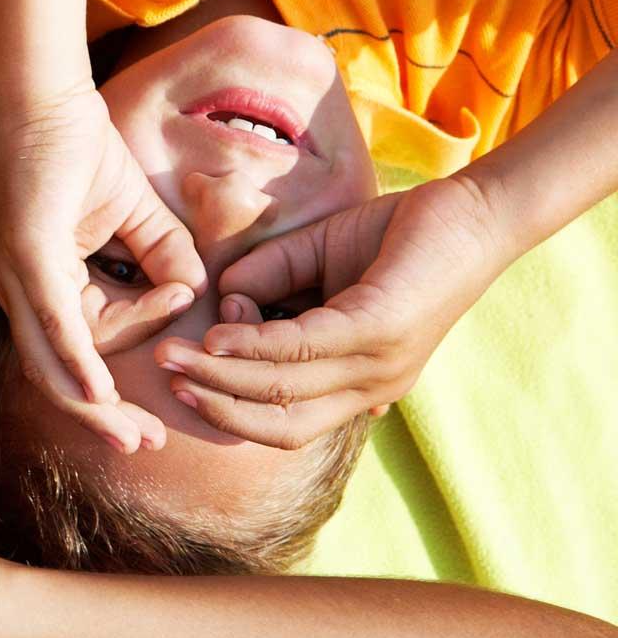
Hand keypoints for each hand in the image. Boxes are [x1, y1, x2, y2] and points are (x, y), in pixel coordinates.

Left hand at [0, 85, 205, 452]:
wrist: (51, 101)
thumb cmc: (82, 153)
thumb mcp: (138, 217)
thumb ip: (166, 257)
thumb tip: (196, 294)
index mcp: (41, 289)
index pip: (90, 343)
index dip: (144, 332)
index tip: (185, 299)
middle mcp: (20, 293)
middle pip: (56, 376)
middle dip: (101, 417)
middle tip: (142, 446)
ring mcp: (17, 279)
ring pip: (50, 363)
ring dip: (91, 405)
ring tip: (129, 435)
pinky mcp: (24, 259)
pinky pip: (53, 324)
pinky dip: (76, 361)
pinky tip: (99, 392)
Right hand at [157, 176, 507, 448]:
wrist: (471, 212)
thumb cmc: (396, 238)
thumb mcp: (314, 263)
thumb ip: (266, 282)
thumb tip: (221, 300)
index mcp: (357, 384)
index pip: (285, 421)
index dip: (227, 406)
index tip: (182, 374)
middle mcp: (371, 387)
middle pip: (280, 425)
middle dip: (215, 406)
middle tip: (166, 382)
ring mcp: (379, 365)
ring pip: (283, 390)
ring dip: (219, 376)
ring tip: (174, 359)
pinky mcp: (381, 329)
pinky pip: (301, 348)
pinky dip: (252, 345)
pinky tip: (219, 334)